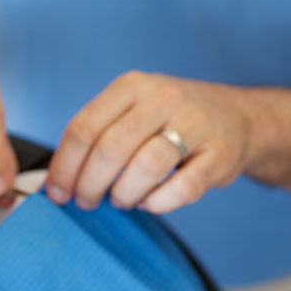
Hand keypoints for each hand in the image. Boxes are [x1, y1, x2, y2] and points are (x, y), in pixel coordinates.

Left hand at [45, 71, 253, 213]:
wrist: (236, 116)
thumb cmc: (168, 119)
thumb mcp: (131, 109)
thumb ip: (96, 136)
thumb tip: (54, 181)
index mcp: (131, 87)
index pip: (84, 127)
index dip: (64, 165)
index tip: (56, 192)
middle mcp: (163, 99)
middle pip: (111, 148)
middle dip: (89, 184)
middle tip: (85, 202)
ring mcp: (195, 124)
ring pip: (146, 166)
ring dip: (124, 194)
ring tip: (119, 200)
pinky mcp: (221, 153)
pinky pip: (184, 187)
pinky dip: (159, 202)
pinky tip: (149, 202)